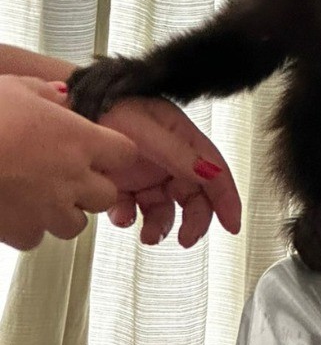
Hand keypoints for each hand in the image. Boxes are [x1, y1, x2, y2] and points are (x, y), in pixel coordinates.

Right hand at [0, 75, 137, 249]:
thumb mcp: (15, 87)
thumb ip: (45, 92)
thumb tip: (59, 94)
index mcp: (80, 140)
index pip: (126, 154)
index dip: (113, 154)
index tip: (97, 150)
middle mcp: (73, 177)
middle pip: (106, 196)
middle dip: (90, 190)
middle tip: (66, 177)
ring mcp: (49, 208)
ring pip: (75, 225)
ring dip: (62, 213)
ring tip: (38, 196)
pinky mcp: (21, 231)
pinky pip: (36, 238)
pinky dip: (27, 229)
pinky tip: (11, 210)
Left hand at [96, 96, 241, 246]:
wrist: (65, 104)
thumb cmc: (105, 105)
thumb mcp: (146, 129)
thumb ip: (179, 154)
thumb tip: (211, 174)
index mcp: (182, 137)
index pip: (215, 171)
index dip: (227, 199)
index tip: (231, 224)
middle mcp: (168, 155)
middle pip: (194, 195)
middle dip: (194, 220)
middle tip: (187, 239)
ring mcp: (146, 169)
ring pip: (166, 207)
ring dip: (161, 225)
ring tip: (148, 235)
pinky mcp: (123, 181)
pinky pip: (135, 208)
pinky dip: (130, 218)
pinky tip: (122, 216)